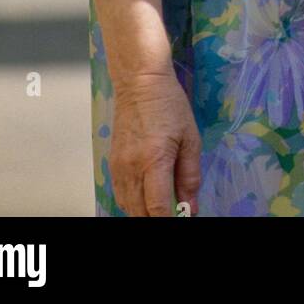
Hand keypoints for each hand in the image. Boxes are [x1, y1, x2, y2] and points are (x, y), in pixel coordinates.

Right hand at [110, 72, 200, 216]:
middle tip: (174, 211)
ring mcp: (118, 168)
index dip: (170, 220)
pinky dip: (132, 204)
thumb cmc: (169, 105)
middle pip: (140, 213)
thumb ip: (190, 176)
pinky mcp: (112, 164)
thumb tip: (191, 208)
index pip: (157, 209)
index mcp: (154, 161)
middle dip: (157, 218)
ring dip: (144, 213)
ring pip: (127, 208)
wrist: (139, 82)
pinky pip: (120, 195)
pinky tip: (145, 198)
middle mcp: (131, 169)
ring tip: (161, 207)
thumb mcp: (190, 138)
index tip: (182, 217)